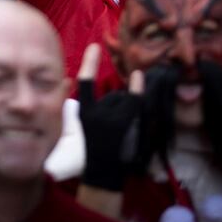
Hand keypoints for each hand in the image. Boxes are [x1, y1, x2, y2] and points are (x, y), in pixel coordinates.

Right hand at [77, 43, 144, 191]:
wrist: (102, 174)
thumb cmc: (95, 152)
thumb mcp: (86, 129)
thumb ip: (97, 111)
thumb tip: (118, 94)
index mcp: (82, 113)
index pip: (84, 84)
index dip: (89, 65)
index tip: (95, 47)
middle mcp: (94, 112)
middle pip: (113, 96)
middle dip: (119, 106)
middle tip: (116, 129)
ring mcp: (110, 117)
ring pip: (125, 101)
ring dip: (129, 110)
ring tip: (125, 132)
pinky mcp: (123, 123)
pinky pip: (132, 102)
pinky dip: (137, 91)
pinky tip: (138, 78)